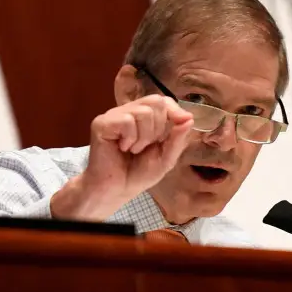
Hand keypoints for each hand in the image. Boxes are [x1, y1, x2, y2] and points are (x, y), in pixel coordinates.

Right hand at [51, 95, 193, 219]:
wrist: (116, 191)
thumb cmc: (138, 175)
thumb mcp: (166, 158)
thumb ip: (177, 139)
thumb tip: (189, 118)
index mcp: (143, 118)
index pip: (163, 100)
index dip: (174, 110)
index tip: (182, 123)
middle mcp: (128, 112)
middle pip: (155, 102)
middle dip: (159, 128)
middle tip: (147, 146)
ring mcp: (113, 116)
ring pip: (143, 112)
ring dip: (144, 137)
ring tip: (134, 149)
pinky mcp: (102, 124)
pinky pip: (126, 121)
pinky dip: (130, 138)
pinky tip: (123, 148)